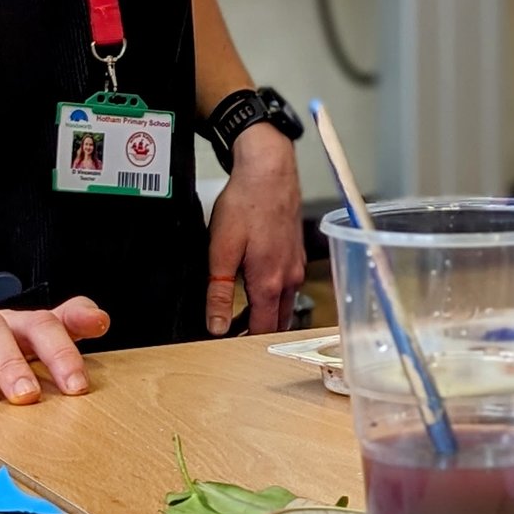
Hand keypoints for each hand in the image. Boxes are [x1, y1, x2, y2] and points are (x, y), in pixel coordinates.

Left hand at [207, 125, 307, 334]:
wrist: (270, 171)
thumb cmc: (247, 204)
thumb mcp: (221, 251)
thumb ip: (220, 293)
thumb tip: (217, 326)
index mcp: (270, 282)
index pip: (261, 329)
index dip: (243, 341)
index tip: (226, 342)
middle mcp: (290, 278)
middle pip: (277, 321)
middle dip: (257, 331)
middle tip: (232, 331)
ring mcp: (296, 265)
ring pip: (285, 303)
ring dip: (267, 312)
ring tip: (241, 311)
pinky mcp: (296, 252)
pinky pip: (289, 284)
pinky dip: (274, 294)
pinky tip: (258, 282)